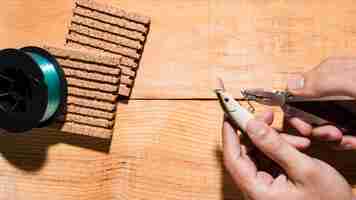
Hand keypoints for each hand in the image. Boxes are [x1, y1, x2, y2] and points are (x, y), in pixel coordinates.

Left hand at [223, 112, 352, 199]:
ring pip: (257, 153)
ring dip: (274, 141)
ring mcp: (263, 186)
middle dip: (258, 133)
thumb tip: (252, 125)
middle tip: (268, 116)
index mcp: (257, 190)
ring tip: (299, 142)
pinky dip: (279, 150)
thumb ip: (276, 146)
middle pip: (245, 153)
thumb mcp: (304, 169)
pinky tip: (297, 147)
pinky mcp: (272, 183)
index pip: (232, 157)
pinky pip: (268, 159)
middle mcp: (255, 189)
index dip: (229, 133)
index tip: (229, 114)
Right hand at [287, 57, 355, 149]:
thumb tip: (291, 83)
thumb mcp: (352, 81)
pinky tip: (352, 141)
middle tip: (329, 133)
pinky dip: (345, 142)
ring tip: (342, 138)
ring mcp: (347, 107)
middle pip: (309, 111)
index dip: (294, 110)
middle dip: (314, 127)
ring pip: (325, 126)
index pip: (298, 91)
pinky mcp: (355, 122)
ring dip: (330, 137)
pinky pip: (343, 134)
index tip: (302, 125)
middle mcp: (336, 90)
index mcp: (331, 74)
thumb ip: (322, 81)